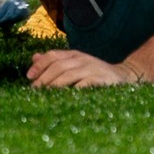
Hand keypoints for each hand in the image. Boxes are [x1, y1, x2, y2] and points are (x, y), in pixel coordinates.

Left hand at [28, 48, 145, 87]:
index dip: (40, 65)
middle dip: (44, 78)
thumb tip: (34, 58)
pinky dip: (74, 89)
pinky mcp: (102, 79)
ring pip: (69, 74)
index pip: (54, 55)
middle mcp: (83, 59)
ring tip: (45, 95)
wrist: (125, 77)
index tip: (29, 77)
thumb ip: (56, 61)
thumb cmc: (95, 74)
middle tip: (34, 91)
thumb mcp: (75, 65)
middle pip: (59, 65)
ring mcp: (93, 68)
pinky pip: (85, 83)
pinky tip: (65, 98)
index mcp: (75, 55)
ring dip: (55, 84)